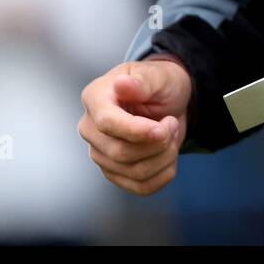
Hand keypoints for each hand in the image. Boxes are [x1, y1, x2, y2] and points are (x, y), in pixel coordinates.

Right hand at [79, 57, 191, 195]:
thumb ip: (141, 81)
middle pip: (120, 153)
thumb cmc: (160, 83)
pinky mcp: (114, 172)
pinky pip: (142, 187)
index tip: (163, 130)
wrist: (168, 100)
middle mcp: (90, 128)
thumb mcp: (157, 76)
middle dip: (158, 143)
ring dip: (166, 156)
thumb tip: (120, 84)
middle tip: (172, 123)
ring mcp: (100, 153)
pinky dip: (164, 173)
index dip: (137, 131)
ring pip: (134, 172)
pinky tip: (169, 154)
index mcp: (95, 98)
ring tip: (172, 134)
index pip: (107, 123)